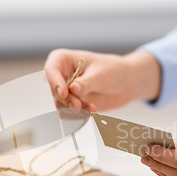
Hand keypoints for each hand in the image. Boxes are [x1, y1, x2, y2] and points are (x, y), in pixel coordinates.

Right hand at [44, 49, 160, 111]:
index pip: (51, 70)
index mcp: (63, 59)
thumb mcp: (101, 74)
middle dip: (67, 101)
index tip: (64, 93)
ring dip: (75, 110)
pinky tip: (92, 112)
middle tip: (79, 106)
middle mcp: (60, 75)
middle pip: (55, 91)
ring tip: (92, 109)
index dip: (55, 82)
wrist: (125, 83)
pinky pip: (68, 114)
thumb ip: (86, 83)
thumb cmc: (112, 70)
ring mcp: (65, 91)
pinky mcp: (72, 104)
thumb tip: (72, 89)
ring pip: (60, 105)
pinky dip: (78, 116)